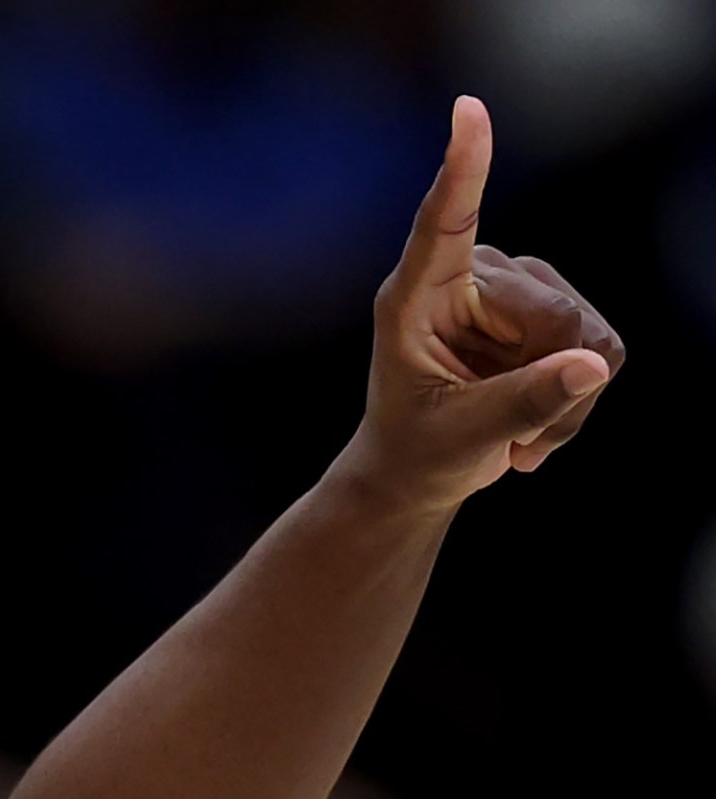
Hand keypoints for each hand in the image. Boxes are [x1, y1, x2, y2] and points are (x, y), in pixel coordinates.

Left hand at [346, 96, 624, 512]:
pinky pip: (601, 348)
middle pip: (551, 311)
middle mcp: (467, 279)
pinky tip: (535, 427)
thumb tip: (593, 364)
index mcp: (415, 298)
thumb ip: (523, 403)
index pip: (443, 222)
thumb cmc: (418, 451)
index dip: (463, 167)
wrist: (418, 472)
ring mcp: (514, 290)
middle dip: (548, 381)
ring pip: (585, 332)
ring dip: (564, 399)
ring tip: (515, 433)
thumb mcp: (460, 437)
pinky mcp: (549, 308)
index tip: (468, 110)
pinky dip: (578, 397)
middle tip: (510, 436)